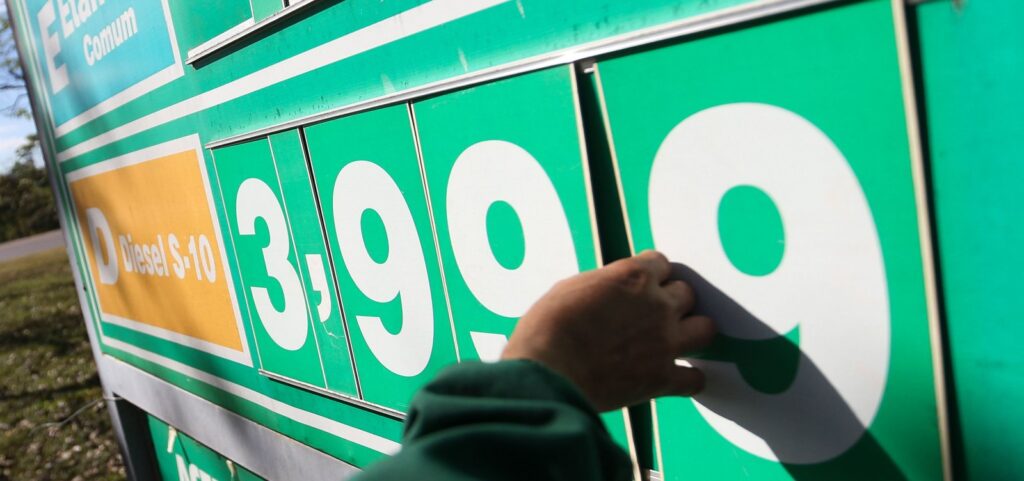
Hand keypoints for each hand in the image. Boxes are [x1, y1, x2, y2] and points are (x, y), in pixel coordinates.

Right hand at [501, 250, 715, 411]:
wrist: (547, 373)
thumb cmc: (547, 328)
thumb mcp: (571, 288)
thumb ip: (604, 286)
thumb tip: (611, 293)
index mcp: (634, 276)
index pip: (661, 263)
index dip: (651, 275)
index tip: (642, 286)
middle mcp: (658, 304)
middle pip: (687, 293)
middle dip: (672, 302)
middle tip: (654, 315)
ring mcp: (665, 342)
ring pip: (705, 329)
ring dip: (691, 333)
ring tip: (674, 341)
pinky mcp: (662, 378)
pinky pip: (695, 379)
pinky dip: (688, 379)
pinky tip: (677, 378)